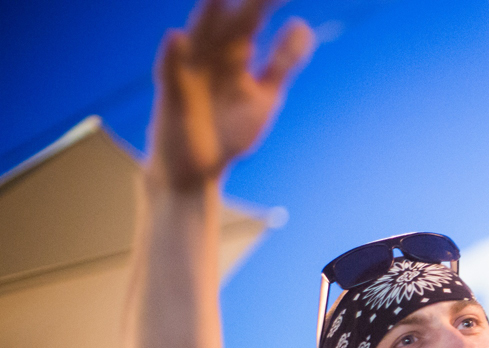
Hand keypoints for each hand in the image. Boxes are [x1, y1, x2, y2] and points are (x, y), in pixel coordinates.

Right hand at [148, 0, 313, 190]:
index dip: (266, 3)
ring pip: (197, 39)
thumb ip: (281, 62)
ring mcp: (188, 73)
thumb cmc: (227, 130)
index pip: (251, 19)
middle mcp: (210, 56)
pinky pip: (168, 72)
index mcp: (234, 54)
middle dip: (244, 6)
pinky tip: (177, 39)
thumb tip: (303, 25)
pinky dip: (171, 56)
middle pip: (227, 23)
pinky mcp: (170, 97)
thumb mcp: (263, 96)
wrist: (195, 172)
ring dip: (206, 18)